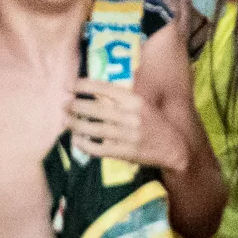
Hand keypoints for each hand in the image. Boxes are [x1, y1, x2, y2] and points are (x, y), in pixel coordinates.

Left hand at [67, 77, 183, 171]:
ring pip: (95, 129)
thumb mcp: (144, 103)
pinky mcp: (125, 152)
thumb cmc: (155, 122)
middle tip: (64, 104)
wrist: (173, 147)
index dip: (84, 85)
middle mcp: (131, 116)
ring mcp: (127, 136)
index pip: (105, 89)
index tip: (69, 85)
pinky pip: (99, 149)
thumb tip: (100, 85)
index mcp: (136, 100)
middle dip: (76, 105)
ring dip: (76, 124)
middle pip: (96, 109)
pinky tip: (76, 140)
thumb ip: (125, 95)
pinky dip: (85, 145)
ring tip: (65, 121)